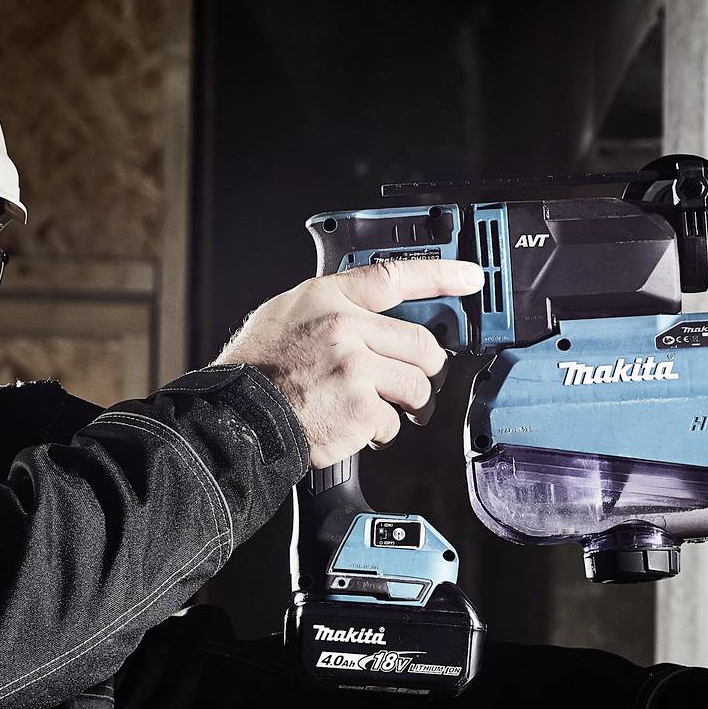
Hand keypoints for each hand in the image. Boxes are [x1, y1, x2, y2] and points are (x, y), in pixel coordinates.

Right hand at [212, 258, 481, 467]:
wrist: (237, 417)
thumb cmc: (256, 370)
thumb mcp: (285, 313)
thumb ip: (329, 307)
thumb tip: (366, 313)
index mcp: (328, 298)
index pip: (395, 276)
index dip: (441, 275)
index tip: (471, 277)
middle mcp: (346, 328)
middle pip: (421, 344)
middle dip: (427, 367)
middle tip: (418, 380)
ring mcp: (356, 368)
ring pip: (416, 386)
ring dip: (408, 405)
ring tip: (383, 411)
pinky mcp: (362, 408)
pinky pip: (394, 422)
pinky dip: (380, 433)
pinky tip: (357, 430)